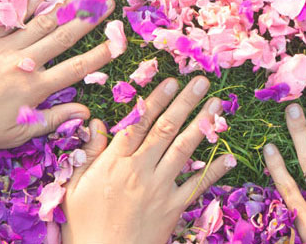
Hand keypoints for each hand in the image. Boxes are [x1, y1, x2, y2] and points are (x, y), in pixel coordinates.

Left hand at [0, 0, 114, 152]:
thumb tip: (84, 112)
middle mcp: (23, 63)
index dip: (100, 55)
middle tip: (107, 2)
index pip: (76, 69)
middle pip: (63, 36)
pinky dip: (28, 5)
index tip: (119, 42)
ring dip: (64, 6)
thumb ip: (52, 120)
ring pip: (40, 22)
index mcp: (33, 88)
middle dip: (88, 19)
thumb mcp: (16, 134)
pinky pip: (11, 18)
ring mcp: (3, 47)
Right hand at [62, 76, 234, 243]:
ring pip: (183, 149)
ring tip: (216, 105)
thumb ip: (89, 153)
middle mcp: (140, 170)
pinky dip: (214, 171)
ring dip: (201, 125)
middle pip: (165, 129)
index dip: (156, 100)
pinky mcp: (173, 208)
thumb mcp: (75, 187)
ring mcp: (159, 188)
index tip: (170, 80)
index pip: (139, 123)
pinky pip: (196, 185)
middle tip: (200, 80)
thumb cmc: (84, 225)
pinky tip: (230, 157)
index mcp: (115, 163)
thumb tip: (96, 121)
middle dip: (184, 102)